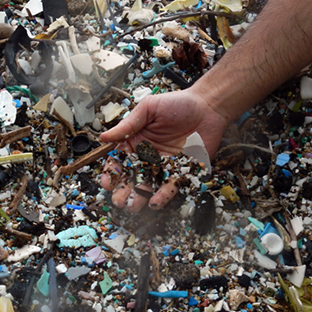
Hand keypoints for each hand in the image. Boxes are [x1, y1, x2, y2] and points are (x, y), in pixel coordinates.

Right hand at [99, 87, 229, 210]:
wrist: (208, 107)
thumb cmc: (177, 103)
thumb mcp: (148, 109)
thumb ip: (128, 125)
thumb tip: (104, 137)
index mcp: (136, 141)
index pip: (120, 160)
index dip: (113, 172)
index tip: (107, 183)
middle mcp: (148, 156)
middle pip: (133, 176)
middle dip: (124, 190)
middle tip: (119, 201)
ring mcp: (164, 165)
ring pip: (150, 184)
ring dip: (140, 197)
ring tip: (133, 207)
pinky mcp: (182, 171)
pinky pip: (171, 185)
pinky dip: (163, 195)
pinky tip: (156, 202)